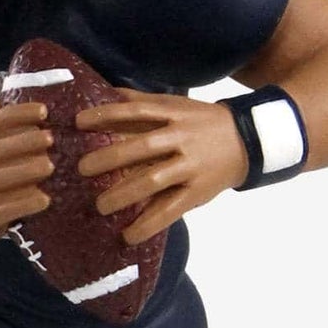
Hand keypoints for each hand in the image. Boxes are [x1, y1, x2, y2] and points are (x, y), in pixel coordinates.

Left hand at [75, 93, 248, 243]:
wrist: (248, 140)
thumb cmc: (202, 123)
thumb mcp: (177, 106)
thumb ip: (143, 103)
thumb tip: (105, 93)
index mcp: (174, 114)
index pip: (137, 111)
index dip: (107, 114)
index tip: (79, 122)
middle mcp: (182, 138)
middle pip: (142, 146)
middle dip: (110, 158)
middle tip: (81, 169)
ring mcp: (190, 166)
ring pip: (154, 180)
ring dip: (124, 194)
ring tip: (100, 207)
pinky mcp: (197, 192)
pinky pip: (170, 210)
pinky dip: (148, 224)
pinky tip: (128, 235)